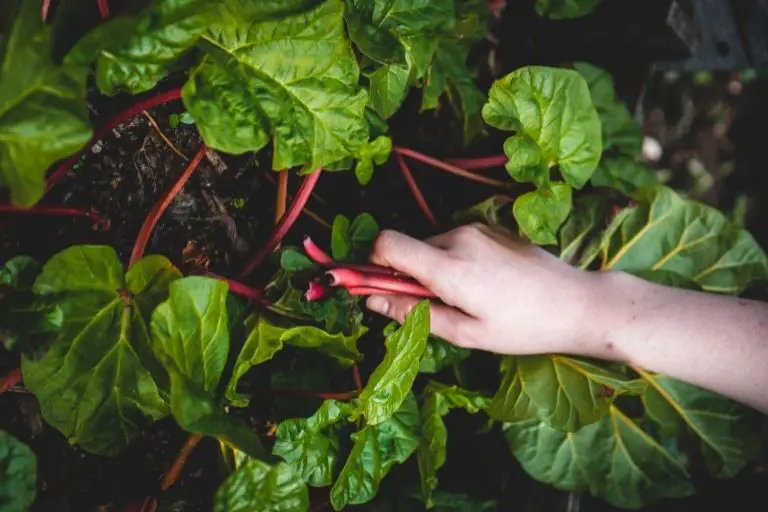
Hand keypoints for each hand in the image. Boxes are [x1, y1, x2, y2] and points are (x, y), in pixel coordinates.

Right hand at [365, 224, 598, 355]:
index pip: (387, 244)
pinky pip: (456, 242)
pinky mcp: (491, 229)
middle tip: (437, 309)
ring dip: (435, 271)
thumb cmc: (524, 327)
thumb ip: (415, 315)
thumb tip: (373, 302)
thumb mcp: (467, 334)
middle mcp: (459, 237)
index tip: (381, 289)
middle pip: (409, 249)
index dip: (374, 265)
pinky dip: (455, 262)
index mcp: (449, 266)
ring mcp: (477, 229)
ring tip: (470, 300)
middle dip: (409, 277)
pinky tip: (487, 286)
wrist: (579, 303)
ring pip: (433, 247)